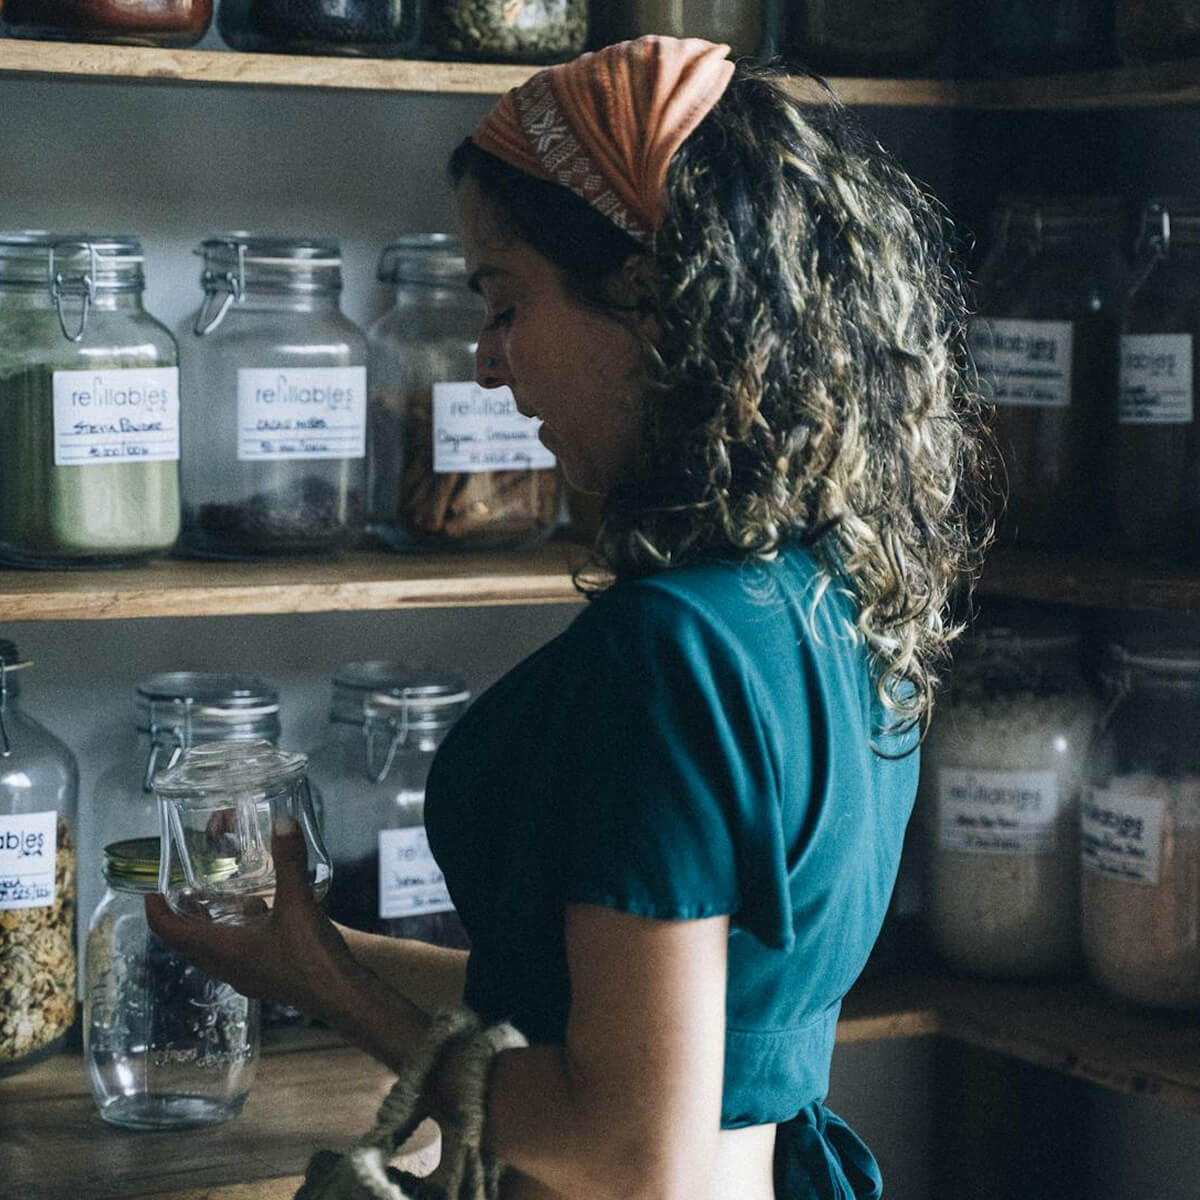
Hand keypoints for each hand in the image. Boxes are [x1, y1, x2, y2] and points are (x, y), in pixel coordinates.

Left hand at [146, 816, 361, 1022]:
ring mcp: (246, 976)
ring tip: (209, 900)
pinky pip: (232, 955)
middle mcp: (227, 966)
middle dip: (178, 918)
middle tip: (177, 891)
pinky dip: (228, 935)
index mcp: (224, 950)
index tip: (150, 892)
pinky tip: (252, 917)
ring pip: (210, 952)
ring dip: (202, 928)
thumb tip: (283, 821)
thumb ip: (290, 861)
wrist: (340, 994)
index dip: (156, 913)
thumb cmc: (311, 955)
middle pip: (187, 944)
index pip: (173, 933)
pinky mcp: (264, 977)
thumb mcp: (299, 903)